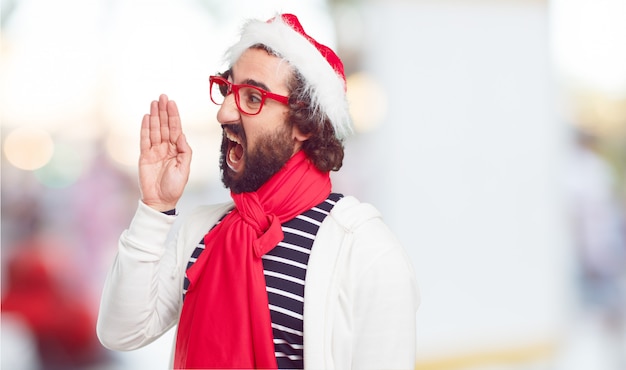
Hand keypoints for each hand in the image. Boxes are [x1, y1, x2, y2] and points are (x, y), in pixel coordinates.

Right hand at [139, 94, 191, 211]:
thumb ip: (184, 151)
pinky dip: (145, 128)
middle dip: (163, 111)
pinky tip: (146, 117)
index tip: (171, 103)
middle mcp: (166, 148)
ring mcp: (155, 151)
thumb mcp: (184, 169)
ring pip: (154, 130)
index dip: (173, 116)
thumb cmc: (175, 186)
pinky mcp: (144, 156)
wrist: (160, 200)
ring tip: (154, 103)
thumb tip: (181, 135)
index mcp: (177, 150)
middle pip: (164, 126)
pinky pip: (144, 139)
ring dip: (154, 116)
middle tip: (162, 97)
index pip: (175, 129)